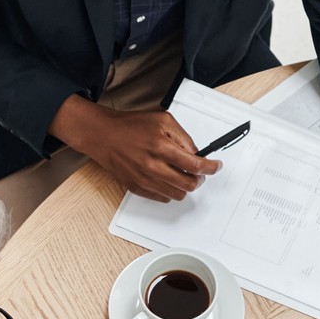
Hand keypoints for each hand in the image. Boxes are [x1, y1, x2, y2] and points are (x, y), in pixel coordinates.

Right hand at [51, 98, 220, 201]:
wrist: (103, 135)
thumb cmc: (130, 126)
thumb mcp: (162, 120)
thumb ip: (183, 136)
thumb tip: (196, 153)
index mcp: (161, 147)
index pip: (196, 165)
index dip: (211, 168)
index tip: (216, 167)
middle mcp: (153, 166)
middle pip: (189, 184)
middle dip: (200, 179)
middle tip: (199, 171)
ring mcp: (144, 180)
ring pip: (178, 194)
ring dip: (185, 186)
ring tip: (182, 175)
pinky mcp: (136, 188)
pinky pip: (163, 198)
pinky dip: (170, 191)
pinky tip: (167, 179)